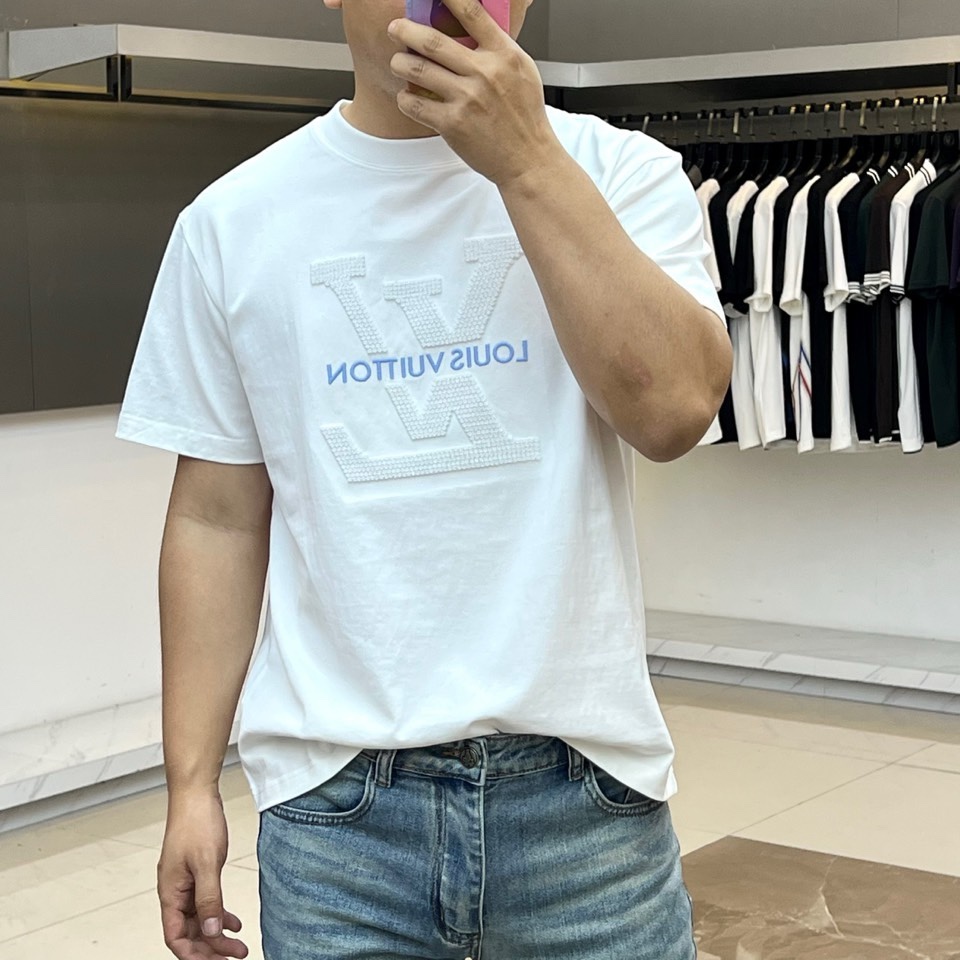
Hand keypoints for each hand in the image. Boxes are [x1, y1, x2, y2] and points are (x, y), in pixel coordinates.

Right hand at [157, 791, 248, 958]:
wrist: (197, 794)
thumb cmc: (196, 822)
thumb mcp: (207, 863)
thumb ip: (209, 898)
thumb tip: (212, 930)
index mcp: (170, 892)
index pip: (176, 937)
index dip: (193, 954)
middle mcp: (175, 891)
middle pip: (189, 932)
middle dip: (211, 948)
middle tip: (235, 955)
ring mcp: (185, 882)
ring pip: (199, 919)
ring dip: (217, 934)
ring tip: (238, 945)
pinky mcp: (197, 873)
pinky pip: (205, 902)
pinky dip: (219, 914)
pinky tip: (234, 921)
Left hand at [387, 0, 562, 186]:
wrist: (528, 159)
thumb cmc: (525, 118)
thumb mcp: (522, 71)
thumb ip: (497, 49)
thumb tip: (471, 29)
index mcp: (504, 54)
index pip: (472, 13)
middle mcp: (484, 73)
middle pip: (432, 40)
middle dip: (405, 31)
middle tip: (395, 29)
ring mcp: (467, 98)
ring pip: (418, 70)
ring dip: (399, 63)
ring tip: (397, 63)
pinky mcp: (453, 124)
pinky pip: (415, 104)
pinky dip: (405, 98)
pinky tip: (407, 97)